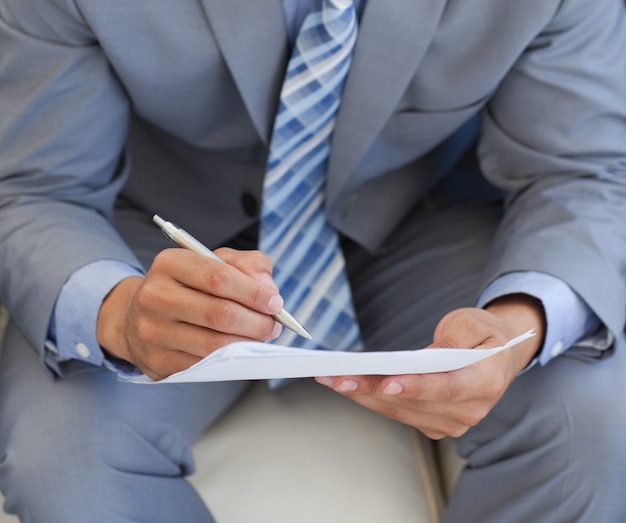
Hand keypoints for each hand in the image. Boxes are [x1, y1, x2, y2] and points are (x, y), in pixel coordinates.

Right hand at [97, 247, 283, 379]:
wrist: (139, 317)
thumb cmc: (188, 286)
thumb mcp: (215, 262)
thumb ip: (248, 265)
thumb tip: (268, 289)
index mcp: (170, 263)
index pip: (220, 277)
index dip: (254, 292)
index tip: (275, 302)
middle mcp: (154, 296)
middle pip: (221, 314)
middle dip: (258, 322)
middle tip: (274, 325)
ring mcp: (152, 331)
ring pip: (215, 344)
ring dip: (248, 343)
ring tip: (261, 336)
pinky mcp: (157, 361)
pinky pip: (204, 364)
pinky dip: (230, 359)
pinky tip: (239, 350)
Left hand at [315, 294, 544, 438]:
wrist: (497, 356)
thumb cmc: (483, 334)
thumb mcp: (474, 322)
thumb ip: (455, 338)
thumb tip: (426, 356)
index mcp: (487, 382)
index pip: (447, 389)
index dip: (416, 387)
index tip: (386, 382)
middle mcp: (470, 410)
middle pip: (415, 403)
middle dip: (373, 389)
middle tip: (339, 377)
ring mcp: (452, 422)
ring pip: (400, 411)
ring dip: (364, 396)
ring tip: (333, 380)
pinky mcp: (434, 424)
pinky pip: (398, 413)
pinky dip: (372, 400)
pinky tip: (349, 386)